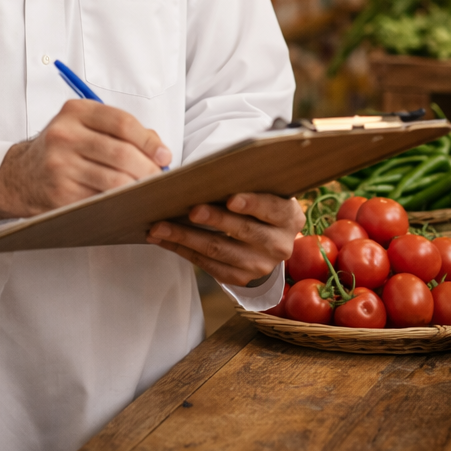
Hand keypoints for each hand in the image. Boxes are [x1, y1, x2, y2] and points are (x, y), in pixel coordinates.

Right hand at [0, 100, 171, 218]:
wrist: (20, 175)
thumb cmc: (62, 148)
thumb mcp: (85, 126)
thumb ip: (121, 130)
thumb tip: (159, 149)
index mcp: (75, 111)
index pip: (122, 122)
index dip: (148, 140)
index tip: (164, 155)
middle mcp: (65, 135)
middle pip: (121, 153)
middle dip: (148, 169)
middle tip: (160, 178)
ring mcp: (60, 165)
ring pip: (114, 180)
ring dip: (138, 189)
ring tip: (148, 191)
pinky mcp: (59, 193)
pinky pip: (100, 200)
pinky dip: (119, 203)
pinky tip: (128, 203)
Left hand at [145, 193, 303, 286]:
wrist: (269, 239)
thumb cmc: (260, 204)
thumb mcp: (266, 191)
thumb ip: (249, 182)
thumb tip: (211, 171)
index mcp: (289, 217)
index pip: (272, 208)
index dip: (251, 203)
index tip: (231, 199)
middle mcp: (279, 245)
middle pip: (242, 231)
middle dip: (214, 219)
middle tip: (191, 210)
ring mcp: (260, 266)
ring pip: (219, 251)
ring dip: (185, 238)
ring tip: (161, 227)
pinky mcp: (241, 279)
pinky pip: (208, 265)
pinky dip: (183, 251)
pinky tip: (165, 239)